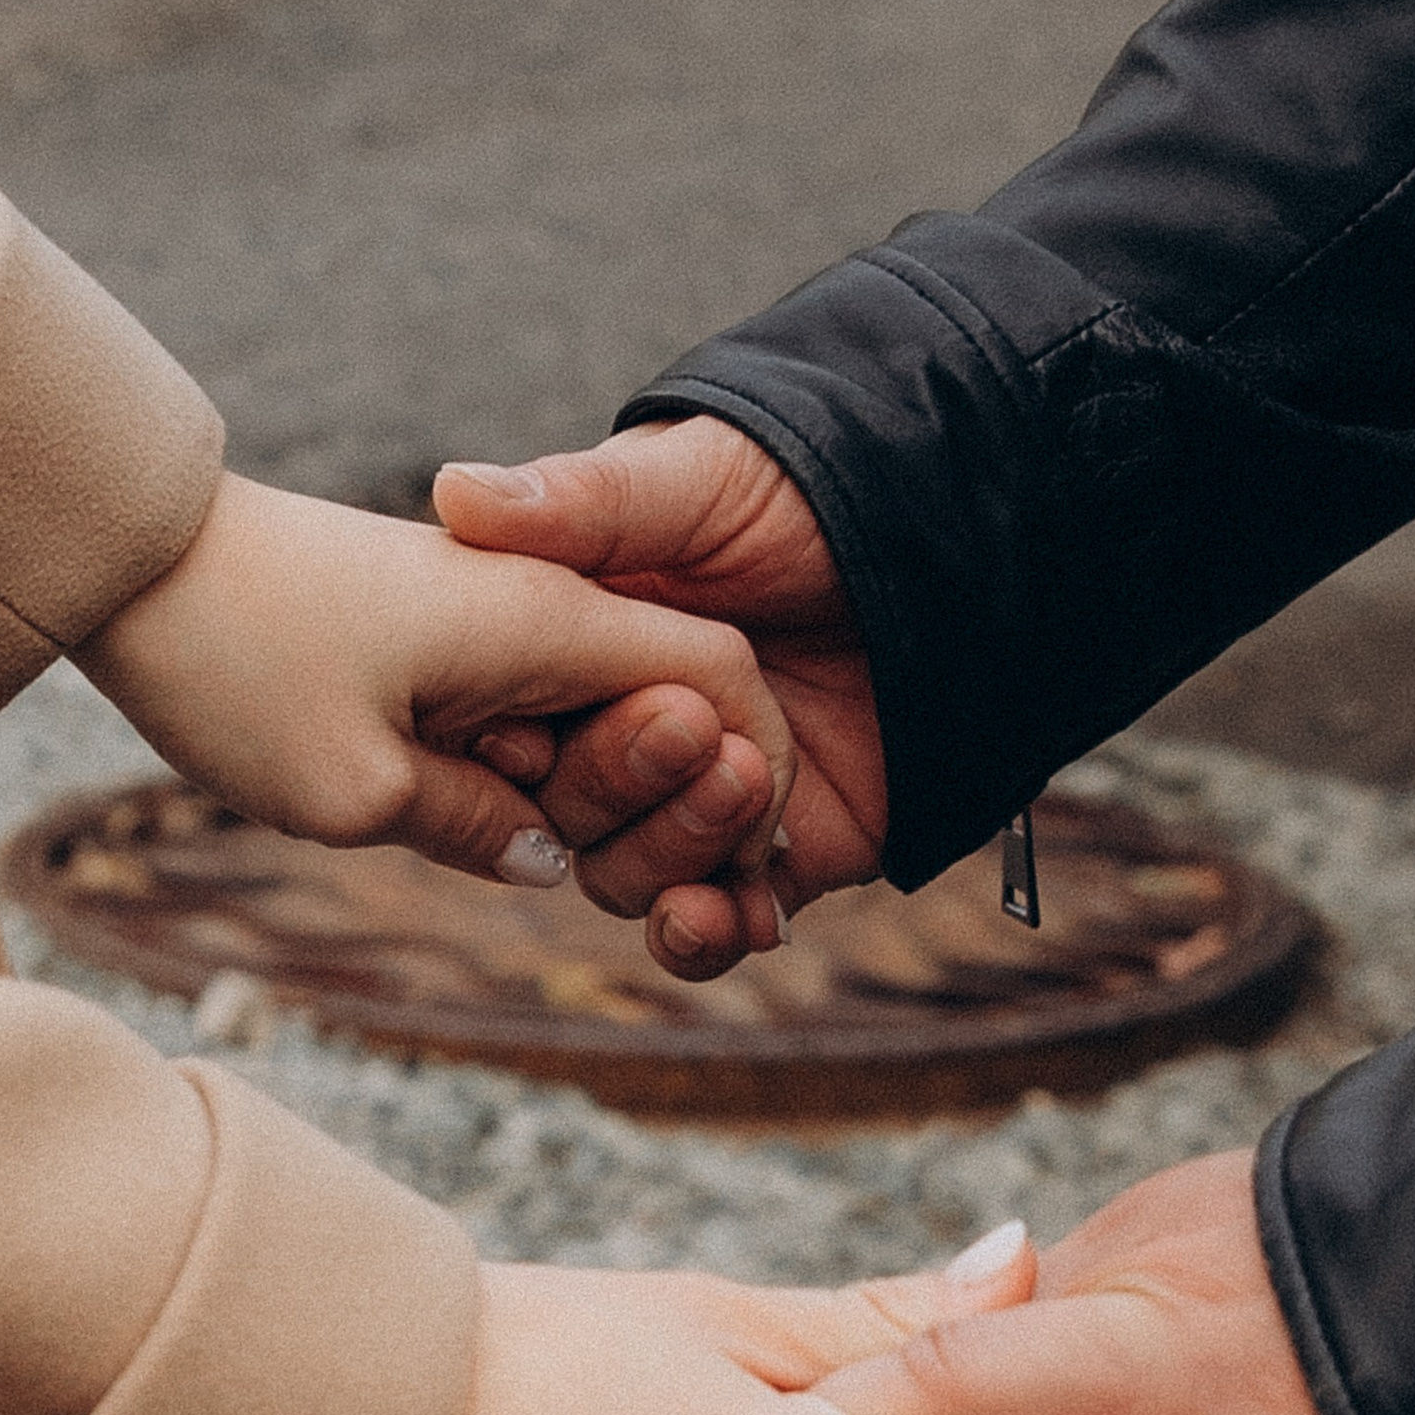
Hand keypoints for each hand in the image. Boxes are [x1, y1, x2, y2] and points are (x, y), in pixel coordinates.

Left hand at [80, 472, 791, 947]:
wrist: (120, 559)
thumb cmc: (232, 662)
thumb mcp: (358, 791)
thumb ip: (481, 831)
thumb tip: (554, 864)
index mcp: (545, 619)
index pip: (718, 678)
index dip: (746, 774)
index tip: (727, 862)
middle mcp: (535, 605)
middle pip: (669, 704)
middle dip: (667, 806)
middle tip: (604, 879)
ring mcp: (486, 620)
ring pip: (594, 716)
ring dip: (586, 799)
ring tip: (521, 852)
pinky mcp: (436, 639)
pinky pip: (525, 714)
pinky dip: (528, 775)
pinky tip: (487, 831)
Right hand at [435, 418, 882, 976]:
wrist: (959, 536)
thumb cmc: (814, 485)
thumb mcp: (697, 478)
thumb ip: (584, 502)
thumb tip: (456, 494)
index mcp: (581, 649)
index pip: (507, 726)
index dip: (508, 743)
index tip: (518, 737)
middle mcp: (627, 732)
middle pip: (564, 812)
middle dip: (613, 785)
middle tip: (687, 728)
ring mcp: (699, 799)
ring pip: (628, 878)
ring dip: (666, 856)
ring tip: (738, 786)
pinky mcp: (783, 853)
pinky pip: (723, 923)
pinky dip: (717, 935)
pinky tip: (734, 916)